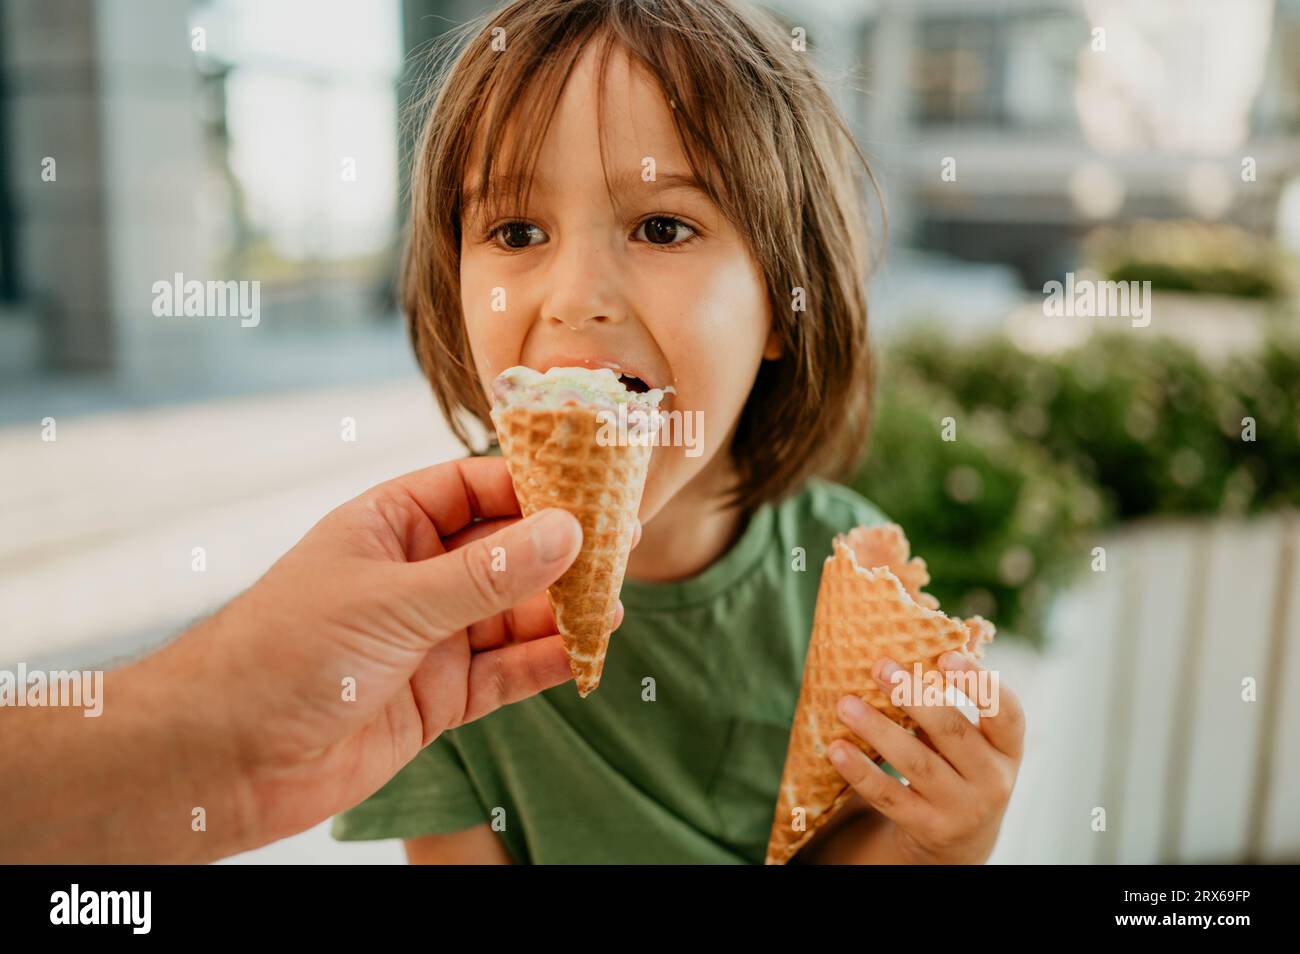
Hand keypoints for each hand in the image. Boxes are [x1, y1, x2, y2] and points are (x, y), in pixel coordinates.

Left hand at [168, 457, 613, 849]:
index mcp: (389, 527)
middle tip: (622, 546)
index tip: (592, 487)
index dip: (534, 487)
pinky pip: (506, 673)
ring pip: (513, 616)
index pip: (475, 489)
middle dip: (560, 552)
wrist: (224, 759)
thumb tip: (566, 532)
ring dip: (561, 611)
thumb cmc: (284, 654)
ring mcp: (429, 638)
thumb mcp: (392, 600)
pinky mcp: (439, 698)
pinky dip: (546, 663)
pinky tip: (585, 652)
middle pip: (504, 553)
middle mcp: (414, 577)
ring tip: (615, 604)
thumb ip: (485, 574)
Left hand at [827, 652, 1023, 863]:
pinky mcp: (929, 829)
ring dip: (878, 730)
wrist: (961, 841)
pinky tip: (837, 749)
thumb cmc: (959, 768)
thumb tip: (897, 653)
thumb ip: (947, 705)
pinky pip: (890, 797)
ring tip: (845, 704)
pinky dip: (861, 772)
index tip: (945, 654)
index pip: (1006, 711)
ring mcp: (963, 809)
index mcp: (1008, 748)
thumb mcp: (971, 742)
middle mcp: (994, 779)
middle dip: (913, 696)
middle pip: (953, 732)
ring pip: (918, 763)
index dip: (979, 682)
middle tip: (878, 666)